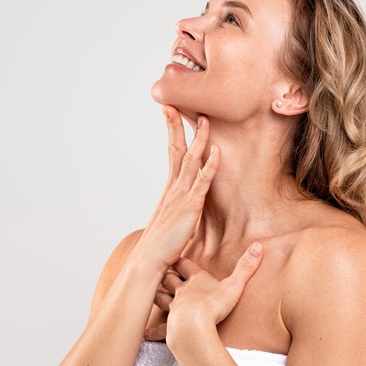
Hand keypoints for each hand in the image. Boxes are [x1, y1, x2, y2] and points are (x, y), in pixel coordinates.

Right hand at [132, 106, 219, 271]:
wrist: (148, 262)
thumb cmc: (159, 247)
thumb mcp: (170, 223)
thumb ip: (176, 211)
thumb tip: (179, 208)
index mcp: (170, 189)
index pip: (171, 153)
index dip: (172, 132)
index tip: (170, 112)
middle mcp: (174, 188)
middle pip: (176, 149)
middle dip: (177, 126)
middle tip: (175, 103)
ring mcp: (181, 196)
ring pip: (191, 160)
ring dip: (199, 139)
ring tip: (204, 119)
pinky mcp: (190, 207)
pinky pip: (202, 181)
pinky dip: (210, 165)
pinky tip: (216, 151)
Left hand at [144, 243, 264, 343]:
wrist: (194, 327)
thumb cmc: (213, 305)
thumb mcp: (234, 285)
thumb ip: (246, 266)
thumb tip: (259, 246)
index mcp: (196, 280)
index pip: (185, 265)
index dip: (180, 259)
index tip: (174, 252)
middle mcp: (182, 292)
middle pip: (170, 279)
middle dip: (165, 273)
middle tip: (159, 268)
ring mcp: (174, 309)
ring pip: (161, 298)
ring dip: (157, 294)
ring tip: (151, 291)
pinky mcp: (171, 325)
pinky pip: (161, 327)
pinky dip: (153, 329)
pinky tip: (145, 332)